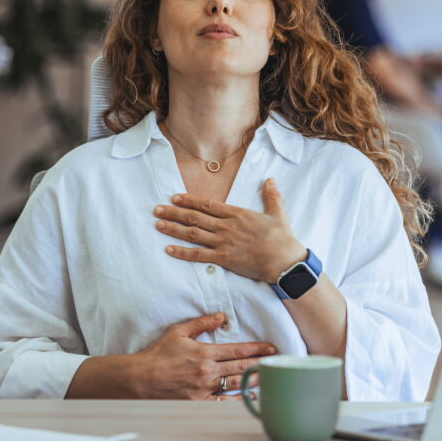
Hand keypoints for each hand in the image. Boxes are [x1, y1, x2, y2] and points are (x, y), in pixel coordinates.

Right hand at [131, 312, 275, 399]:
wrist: (140, 379)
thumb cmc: (158, 354)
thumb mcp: (178, 332)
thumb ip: (202, 323)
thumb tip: (221, 316)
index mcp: (205, 353)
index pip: (238, 351)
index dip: (257, 349)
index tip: (272, 347)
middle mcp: (207, 371)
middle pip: (242, 367)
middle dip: (263, 363)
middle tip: (279, 361)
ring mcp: (204, 389)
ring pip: (236, 385)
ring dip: (255, 381)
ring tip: (271, 377)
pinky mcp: (199, 402)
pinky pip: (223, 402)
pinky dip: (238, 399)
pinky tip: (250, 396)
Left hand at [154, 178, 306, 283]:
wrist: (284, 261)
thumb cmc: (282, 238)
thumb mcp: (278, 213)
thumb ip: (271, 195)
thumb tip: (270, 179)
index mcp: (237, 214)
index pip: (208, 204)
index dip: (190, 200)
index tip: (175, 197)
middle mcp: (226, 227)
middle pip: (195, 217)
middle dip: (174, 212)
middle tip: (157, 209)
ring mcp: (223, 243)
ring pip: (193, 234)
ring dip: (174, 229)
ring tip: (158, 225)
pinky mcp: (224, 259)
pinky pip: (198, 255)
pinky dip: (182, 252)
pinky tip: (169, 249)